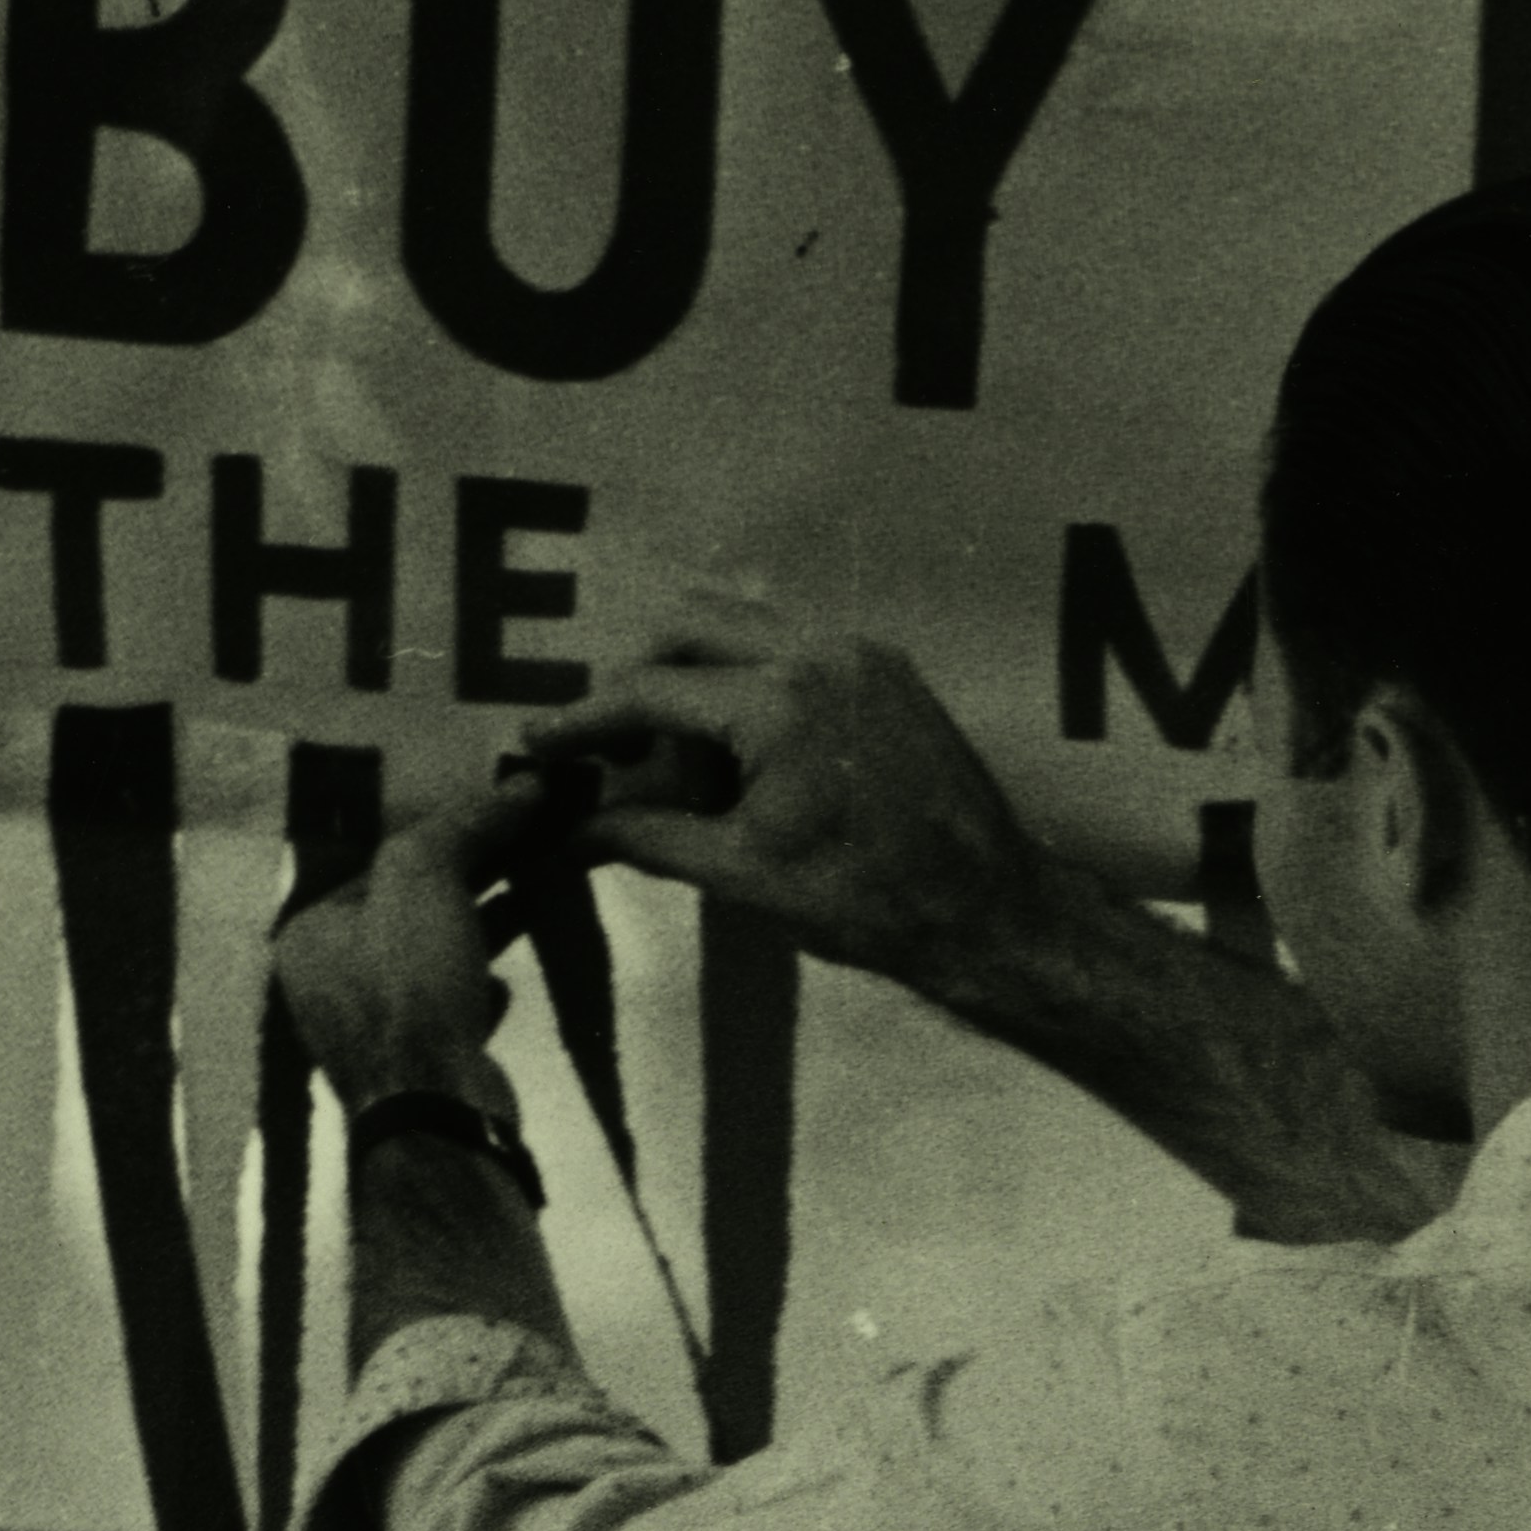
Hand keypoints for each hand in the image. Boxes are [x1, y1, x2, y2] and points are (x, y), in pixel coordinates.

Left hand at [268, 807, 505, 1114]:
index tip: (489, 812)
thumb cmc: (409, 982)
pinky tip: (503, 983)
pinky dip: (476, 990)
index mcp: (309, 934)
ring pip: (433, 959)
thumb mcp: (424, 874)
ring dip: (481, 925)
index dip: (436, 832)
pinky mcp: (419, 1070)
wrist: (437, 1108)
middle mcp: (329, 984)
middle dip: (464, 876)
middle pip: (406, 909)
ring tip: (531, 888)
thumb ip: (465, 823)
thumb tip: (521, 786)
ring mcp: (374, 1033)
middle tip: (520, 840)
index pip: (376, 863)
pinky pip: (450, 1012)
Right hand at [561, 632, 1069, 1012]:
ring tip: (684, 756)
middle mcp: (819, 649)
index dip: (588, 720)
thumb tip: (572, 833)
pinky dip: (750, 675)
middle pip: (690, 624)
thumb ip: (649, 840)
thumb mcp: (743, 875)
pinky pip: (794, 640)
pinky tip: (745, 746)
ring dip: (695, 672)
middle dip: (639, 678)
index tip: (544, 743)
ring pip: (742, 621)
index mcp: (778, 701)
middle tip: (616, 744)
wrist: (986, 908)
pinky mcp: (887, 664)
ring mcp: (859, 649)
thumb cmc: (868, 901)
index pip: (652, 690)